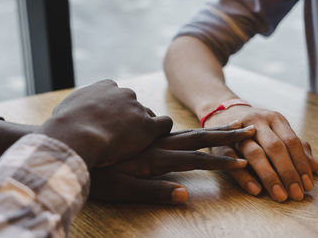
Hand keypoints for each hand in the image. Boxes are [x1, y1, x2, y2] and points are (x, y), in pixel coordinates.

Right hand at [37, 80, 172, 168]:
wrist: (76, 135)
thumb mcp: (67, 108)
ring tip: (137, 142)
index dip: (114, 109)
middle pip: (133, 104)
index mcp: (106, 87)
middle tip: (122, 136)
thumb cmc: (66, 126)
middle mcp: (124, 94)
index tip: (109, 122)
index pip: (116, 94)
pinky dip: (162, 130)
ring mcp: (137, 109)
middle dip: (129, 118)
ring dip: (143, 126)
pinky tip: (156, 138)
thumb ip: (78, 106)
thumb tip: (73, 112)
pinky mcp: (148, 125)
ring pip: (148, 115)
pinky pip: (164, 123)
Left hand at [90, 123, 255, 203]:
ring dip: (208, 129)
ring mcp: (149, 134)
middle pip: (197, 137)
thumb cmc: (94, 174)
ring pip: (185, 129)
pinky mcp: (139, 127)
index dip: (221, 161)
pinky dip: (183, 126)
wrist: (69, 144)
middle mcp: (157, 142)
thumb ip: (153, 191)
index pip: (196, 159)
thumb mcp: (122, 189)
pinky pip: (167, 123)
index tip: (245, 159)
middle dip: (224, 135)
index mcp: (157, 158)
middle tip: (248, 128)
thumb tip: (185, 194)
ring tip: (227, 124)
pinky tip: (187, 128)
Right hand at [204, 105, 317, 201]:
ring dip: (269, 176)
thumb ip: (295, 147)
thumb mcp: (277, 131)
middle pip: (275, 147)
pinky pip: (232, 160)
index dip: (301, 164)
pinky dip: (244, 176)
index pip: (291, 142)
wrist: (223, 112)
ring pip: (255, 153)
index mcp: (274, 119)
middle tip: (296, 195)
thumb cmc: (257, 128)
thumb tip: (315, 167)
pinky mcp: (222, 142)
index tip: (308, 186)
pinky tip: (255, 190)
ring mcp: (238, 131)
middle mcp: (257, 122)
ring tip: (279, 195)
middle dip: (287, 172)